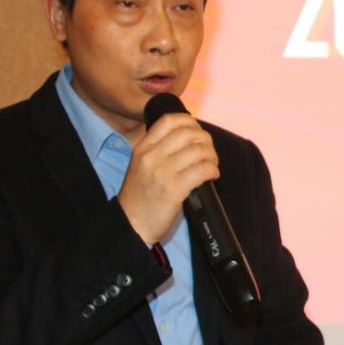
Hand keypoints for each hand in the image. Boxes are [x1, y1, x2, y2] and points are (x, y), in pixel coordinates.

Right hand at [117, 112, 218, 244]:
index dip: (189, 121)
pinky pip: (202, 170)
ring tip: (212, 164)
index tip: (197, 131)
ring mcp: (162, 172)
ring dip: (211, 156)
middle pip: (188, 133)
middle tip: (208, 151)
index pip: (168, 120)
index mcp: (143, 148)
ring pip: (198, 150)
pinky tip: (212, 175)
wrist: (131, 224)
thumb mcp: (141, 165)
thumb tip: (189, 138)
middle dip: (205, 139)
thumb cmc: (140, 197)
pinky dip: (212, 170)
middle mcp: (151, 156)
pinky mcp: (174, 189)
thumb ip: (158, 150)